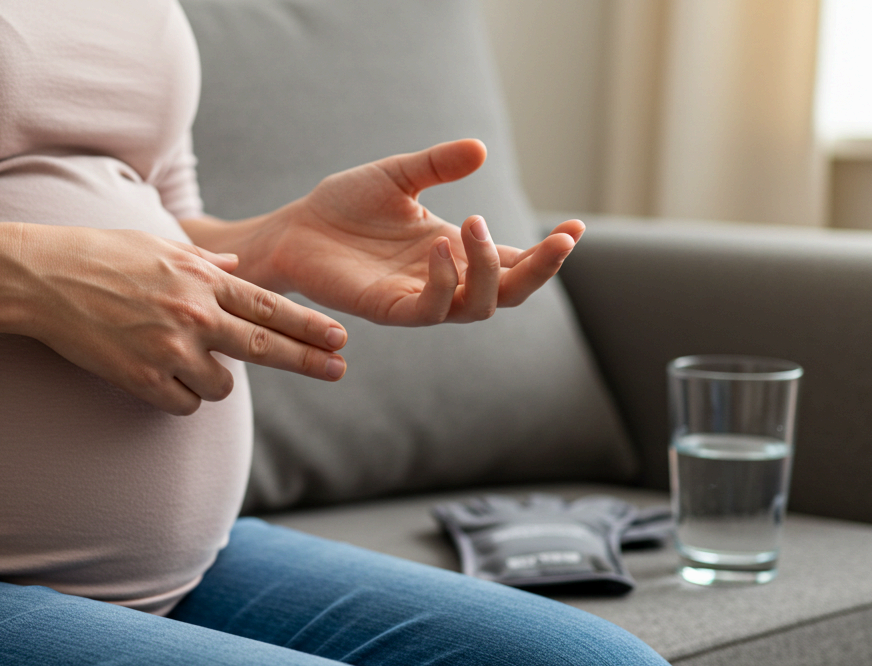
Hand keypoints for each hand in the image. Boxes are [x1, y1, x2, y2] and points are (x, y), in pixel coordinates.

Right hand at [15, 226, 347, 415]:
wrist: (42, 277)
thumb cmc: (97, 255)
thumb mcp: (157, 247)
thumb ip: (205, 262)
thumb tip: (239, 268)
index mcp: (200, 280)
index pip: (269, 307)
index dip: (308, 326)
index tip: (339, 338)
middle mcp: (193, 315)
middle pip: (265, 348)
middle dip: (307, 360)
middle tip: (338, 370)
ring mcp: (169, 349)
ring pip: (221, 386)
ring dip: (213, 380)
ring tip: (185, 362)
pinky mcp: (142, 378)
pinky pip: (183, 404)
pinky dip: (178, 397)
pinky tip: (158, 377)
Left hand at [247, 139, 582, 325]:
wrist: (296, 228)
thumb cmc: (345, 206)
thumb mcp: (398, 176)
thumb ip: (437, 164)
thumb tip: (480, 149)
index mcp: (455, 250)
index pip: (514, 261)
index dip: (548, 252)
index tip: (575, 229)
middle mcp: (443, 279)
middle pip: (508, 293)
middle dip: (539, 271)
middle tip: (557, 241)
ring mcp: (417, 297)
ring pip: (475, 308)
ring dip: (488, 271)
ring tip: (472, 225)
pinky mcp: (386, 309)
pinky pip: (427, 310)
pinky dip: (442, 283)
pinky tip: (440, 249)